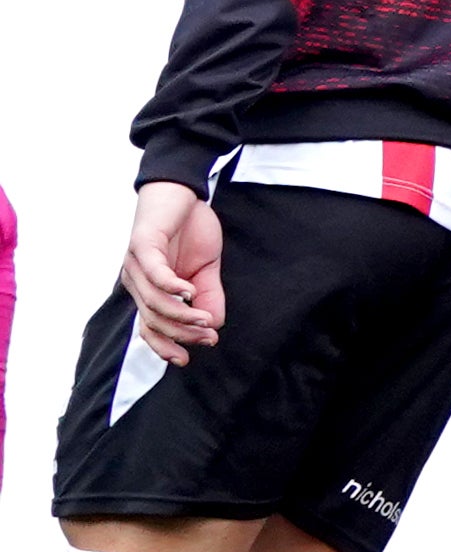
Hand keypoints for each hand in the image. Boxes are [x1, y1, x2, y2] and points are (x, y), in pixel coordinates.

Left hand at [122, 186, 226, 358]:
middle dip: (180, 333)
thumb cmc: (191, 229)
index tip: (186, 360)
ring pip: (153, 301)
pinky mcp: (143, 245)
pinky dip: (171, 286)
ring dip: (181, 314)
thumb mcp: (206, 268)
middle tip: (208, 338)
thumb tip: (214, 326)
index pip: (148, 327)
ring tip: (206, 320)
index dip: (164, 345)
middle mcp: (135, 281)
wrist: (181, 191)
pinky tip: (189, 292)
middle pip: (152, 319)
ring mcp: (136, 264)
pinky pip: (155, 273)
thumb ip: (208, 296)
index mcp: (148, 289)